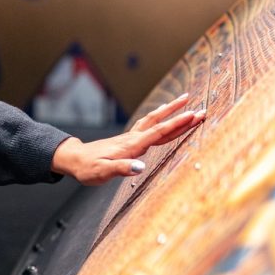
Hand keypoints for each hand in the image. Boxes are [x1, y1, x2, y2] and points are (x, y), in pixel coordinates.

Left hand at [50, 93, 205, 185]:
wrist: (74, 159)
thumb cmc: (87, 168)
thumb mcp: (102, 172)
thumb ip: (121, 168)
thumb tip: (140, 167)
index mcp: (131, 145)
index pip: (158, 132)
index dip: (177, 124)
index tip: (194, 116)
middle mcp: (133, 138)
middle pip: (160, 122)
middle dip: (180, 115)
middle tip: (200, 108)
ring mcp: (131, 138)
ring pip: (154, 121)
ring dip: (170, 112)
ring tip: (185, 101)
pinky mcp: (128, 140)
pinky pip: (148, 126)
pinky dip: (159, 119)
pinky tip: (162, 116)